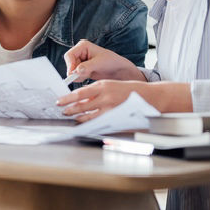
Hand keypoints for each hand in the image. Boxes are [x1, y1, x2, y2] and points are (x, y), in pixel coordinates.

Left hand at [56, 80, 193, 121]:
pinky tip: (85, 124)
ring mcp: (110, 108)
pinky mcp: (115, 117)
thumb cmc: (130, 90)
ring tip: (70, 118)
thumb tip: (83, 101)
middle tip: (61, 111)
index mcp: (103, 85)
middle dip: (69, 108)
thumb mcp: (112, 86)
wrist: (149, 96)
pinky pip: (99, 122)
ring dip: (77, 117)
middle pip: (81, 104)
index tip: (60, 100)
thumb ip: (98, 93)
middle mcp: (104, 96)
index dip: (68, 98)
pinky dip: (90, 123)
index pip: (80, 92)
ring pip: (88, 114)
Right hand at [63, 39, 144, 82]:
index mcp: (83, 46)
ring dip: (79, 75)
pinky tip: (89, 75)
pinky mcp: (82, 69)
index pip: (69, 55)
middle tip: (85, 75)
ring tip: (90, 74)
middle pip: (69, 64)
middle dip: (76, 71)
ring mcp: (80, 61)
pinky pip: (75, 75)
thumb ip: (87, 67)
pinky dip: (80, 78)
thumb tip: (76, 70)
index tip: (74, 74)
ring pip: (71, 71)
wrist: (118, 70)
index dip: (70, 65)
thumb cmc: (111, 62)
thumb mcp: (99, 64)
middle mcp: (80, 52)